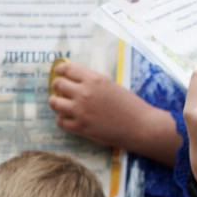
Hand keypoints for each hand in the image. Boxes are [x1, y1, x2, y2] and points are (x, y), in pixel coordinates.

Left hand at [49, 60, 178, 164]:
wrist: (142, 127)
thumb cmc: (131, 106)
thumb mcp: (112, 86)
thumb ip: (93, 83)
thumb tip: (75, 81)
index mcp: (94, 79)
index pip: (67, 69)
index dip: (61, 71)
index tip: (60, 73)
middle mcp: (84, 93)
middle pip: (58, 84)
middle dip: (59, 87)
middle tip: (63, 91)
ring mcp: (80, 111)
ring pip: (54, 103)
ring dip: (57, 103)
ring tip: (64, 105)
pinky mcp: (81, 127)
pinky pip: (61, 122)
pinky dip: (64, 120)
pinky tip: (72, 119)